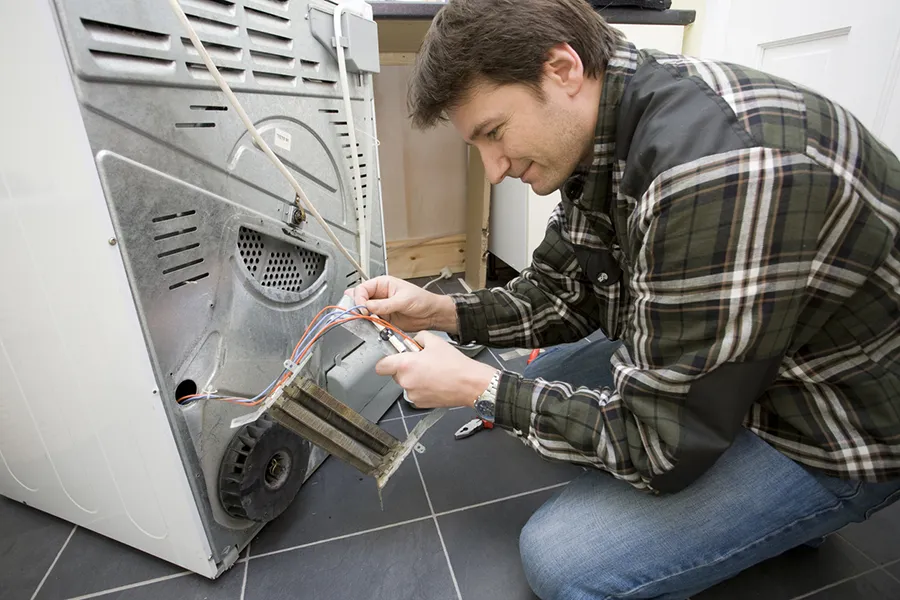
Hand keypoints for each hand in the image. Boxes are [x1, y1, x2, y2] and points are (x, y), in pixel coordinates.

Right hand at [346, 275, 457, 333]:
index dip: (359, 298)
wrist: (431, 315)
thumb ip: (385, 304)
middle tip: (361, 315)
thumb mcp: (403, 300)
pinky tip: (372, 325)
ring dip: (363, 317)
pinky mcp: (383, 319)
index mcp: (382, 284)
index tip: (362, 308)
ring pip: (364, 312)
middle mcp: (379, 295)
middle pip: (360, 300)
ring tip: (367, 320)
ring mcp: (380, 308)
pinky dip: (370, 325)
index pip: (362, 289)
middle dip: (358, 308)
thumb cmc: (422, 300)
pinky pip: (372, 322)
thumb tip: (368, 306)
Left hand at [376, 331, 497, 408]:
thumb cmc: (455, 365)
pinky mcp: (420, 403)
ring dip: (414, 378)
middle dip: (404, 368)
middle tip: (420, 362)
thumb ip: (418, 337)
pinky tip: (434, 382)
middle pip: (395, 374)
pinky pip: (415, 393)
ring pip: (406, 384)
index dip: (386, 361)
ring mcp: (412, 394)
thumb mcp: (435, 341)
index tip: (393, 358)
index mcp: (406, 365)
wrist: (470, 384)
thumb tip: (413, 340)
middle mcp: (406, 381)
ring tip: (431, 372)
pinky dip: (421, 388)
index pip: (381, 366)